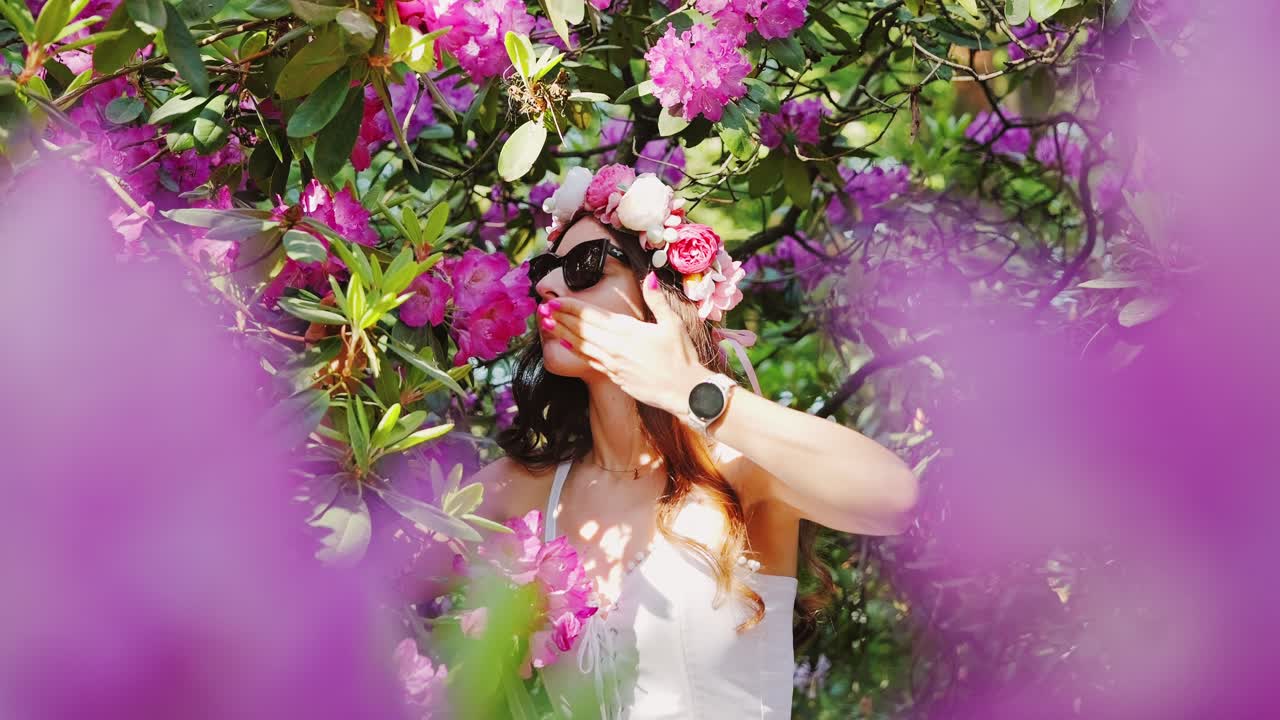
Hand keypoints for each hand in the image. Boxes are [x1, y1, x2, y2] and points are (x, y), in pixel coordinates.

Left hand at [538, 272, 706, 414]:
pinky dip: (576, 351)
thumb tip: (649, 276)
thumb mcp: (672, 324)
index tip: (554, 300)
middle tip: (543, 309)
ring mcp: (613, 364)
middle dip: (560, 318)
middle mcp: (615, 347)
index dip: (570, 307)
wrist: (685, 392)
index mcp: (627, 331)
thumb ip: (656, 300)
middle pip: (582, 329)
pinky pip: (590, 361)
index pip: (592, 316)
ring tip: (547, 324)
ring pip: (582, 345)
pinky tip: (567, 345)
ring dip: (563, 333)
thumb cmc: (682, 357)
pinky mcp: (614, 377)